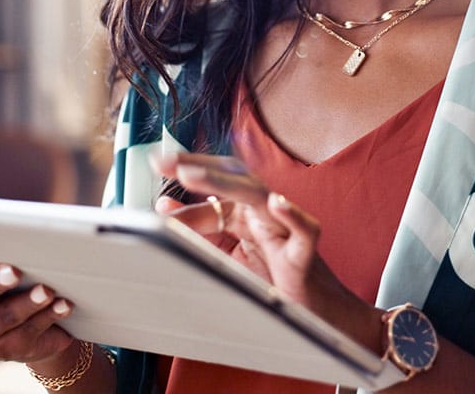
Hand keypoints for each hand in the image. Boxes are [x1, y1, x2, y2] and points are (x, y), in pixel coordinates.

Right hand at [0, 252, 75, 364]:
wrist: (40, 318)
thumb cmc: (21, 273)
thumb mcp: (10, 257)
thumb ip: (7, 245)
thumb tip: (28, 230)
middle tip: (15, 272)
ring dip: (25, 303)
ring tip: (47, 290)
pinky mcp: (3, 349)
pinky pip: (24, 334)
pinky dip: (47, 317)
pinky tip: (63, 305)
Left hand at [150, 153, 383, 352]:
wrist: (319, 315)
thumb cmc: (276, 282)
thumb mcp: (227, 254)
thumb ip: (198, 229)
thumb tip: (163, 204)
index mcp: (247, 212)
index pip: (216, 183)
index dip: (187, 170)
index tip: (156, 161)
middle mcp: (266, 213)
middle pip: (235, 178)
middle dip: (200, 165)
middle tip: (165, 160)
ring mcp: (287, 231)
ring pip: (260, 196)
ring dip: (227, 184)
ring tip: (194, 175)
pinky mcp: (305, 255)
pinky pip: (305, 231)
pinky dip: (293, 216)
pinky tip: (276, 204)